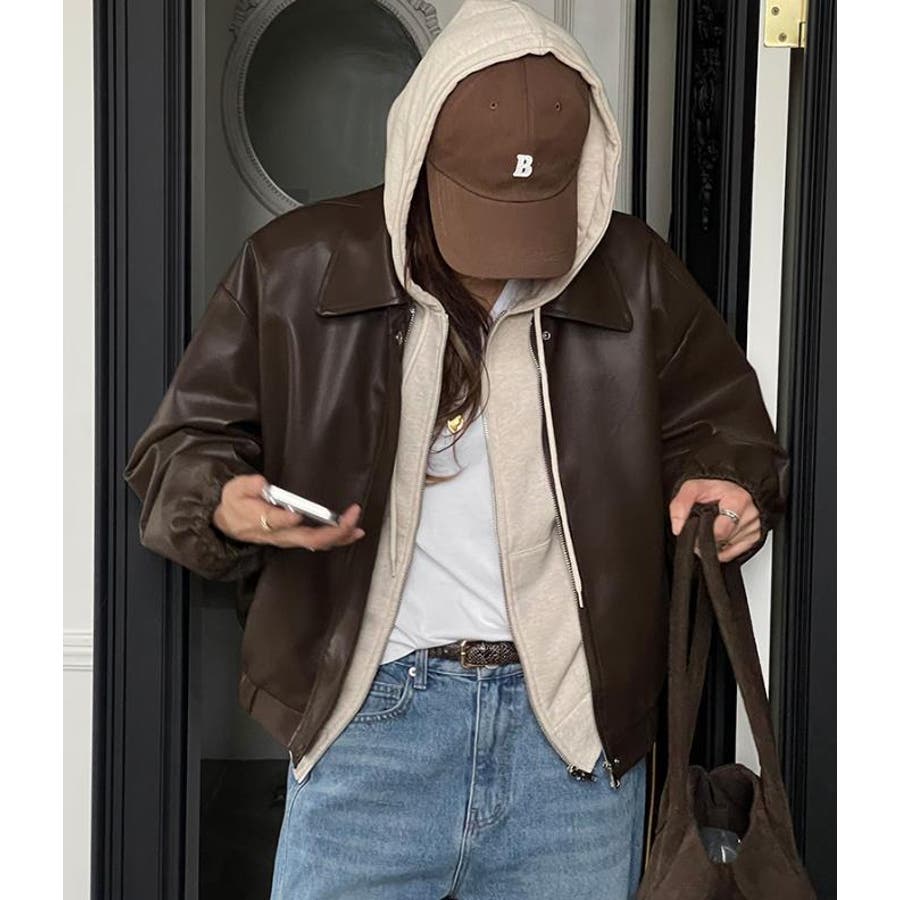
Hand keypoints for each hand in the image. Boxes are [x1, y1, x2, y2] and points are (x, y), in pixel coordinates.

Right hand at [212, 474, 364, 550]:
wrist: (230, 524)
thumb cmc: (236, 505)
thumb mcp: (234, 490)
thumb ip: (248, 485)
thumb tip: (262, 483)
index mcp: (262, 521)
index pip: (277, 523)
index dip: (287, 519)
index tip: (297, 513)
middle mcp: (280, 535)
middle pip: (308, 538)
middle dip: (333, 530)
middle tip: (350, 517)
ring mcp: (289, 539)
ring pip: (317, 544)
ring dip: (340, 537)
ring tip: (356, 528)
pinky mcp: (296, 539)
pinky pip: (319, 543)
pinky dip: (338, 538)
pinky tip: (351, 533)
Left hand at [669, 478, 760, 562]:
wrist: (730, 488)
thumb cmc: (714, 489)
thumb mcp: (693, 488)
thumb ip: (680, 505)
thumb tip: (678, 528)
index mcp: (738, 500)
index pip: (720, 531)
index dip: (702, 533)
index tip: (695, 528)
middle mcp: (750, 514)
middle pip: (722, 541)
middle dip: (708, 536)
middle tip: (702, 525)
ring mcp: (754, 527)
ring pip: (726, 548)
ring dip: (715, 542)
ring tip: (713, 525)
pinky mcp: (755, 537)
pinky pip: (734, 553)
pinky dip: (723, 548)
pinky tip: (720, 535)